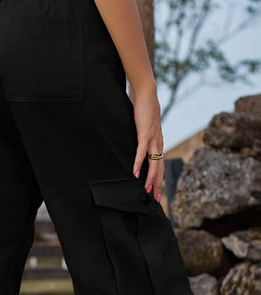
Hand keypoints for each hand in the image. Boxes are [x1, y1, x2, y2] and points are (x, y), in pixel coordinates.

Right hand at [132, 88, 164, 202]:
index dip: (159, 180)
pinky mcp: (144, 134)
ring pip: (153, 164)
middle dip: (158, 185)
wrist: (148, 95)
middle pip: (160, 169)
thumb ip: (146, 136)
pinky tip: (134, 173)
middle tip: (156, 199)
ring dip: (150, 178)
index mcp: (158, 143)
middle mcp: (158, 143)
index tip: (157, 192)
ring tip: (146, 190)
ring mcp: (152, 139)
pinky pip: (141, 153)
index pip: (160, 165)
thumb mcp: (147, 127)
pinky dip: (137, 164)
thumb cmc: (146, 109)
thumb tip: (142, 144)